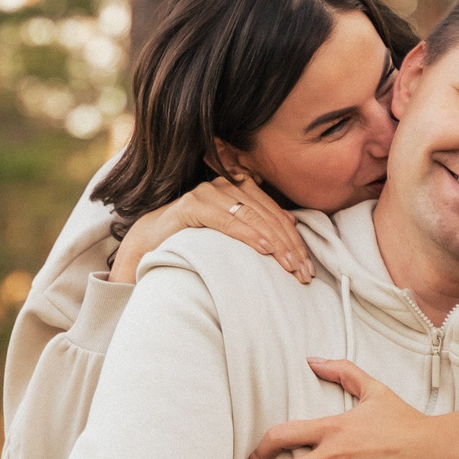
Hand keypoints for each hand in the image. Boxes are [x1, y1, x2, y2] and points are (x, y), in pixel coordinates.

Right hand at [110, 175, 313, 285]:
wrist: (150, 239)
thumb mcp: (230, 231)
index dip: (294, 240)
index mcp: (239, 188)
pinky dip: (248, 235)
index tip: (308, 267)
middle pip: (268, 216)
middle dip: (289, 246)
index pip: (275, 214)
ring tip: (289, 265)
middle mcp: (226, 185)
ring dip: (275, 243)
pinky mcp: (192, 205)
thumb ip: (256, 223)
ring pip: (252, 217)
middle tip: (303, 272)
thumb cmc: (193, 237)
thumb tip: (291, 222)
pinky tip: (264, 249)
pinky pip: (227, 220)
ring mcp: (209, 192)